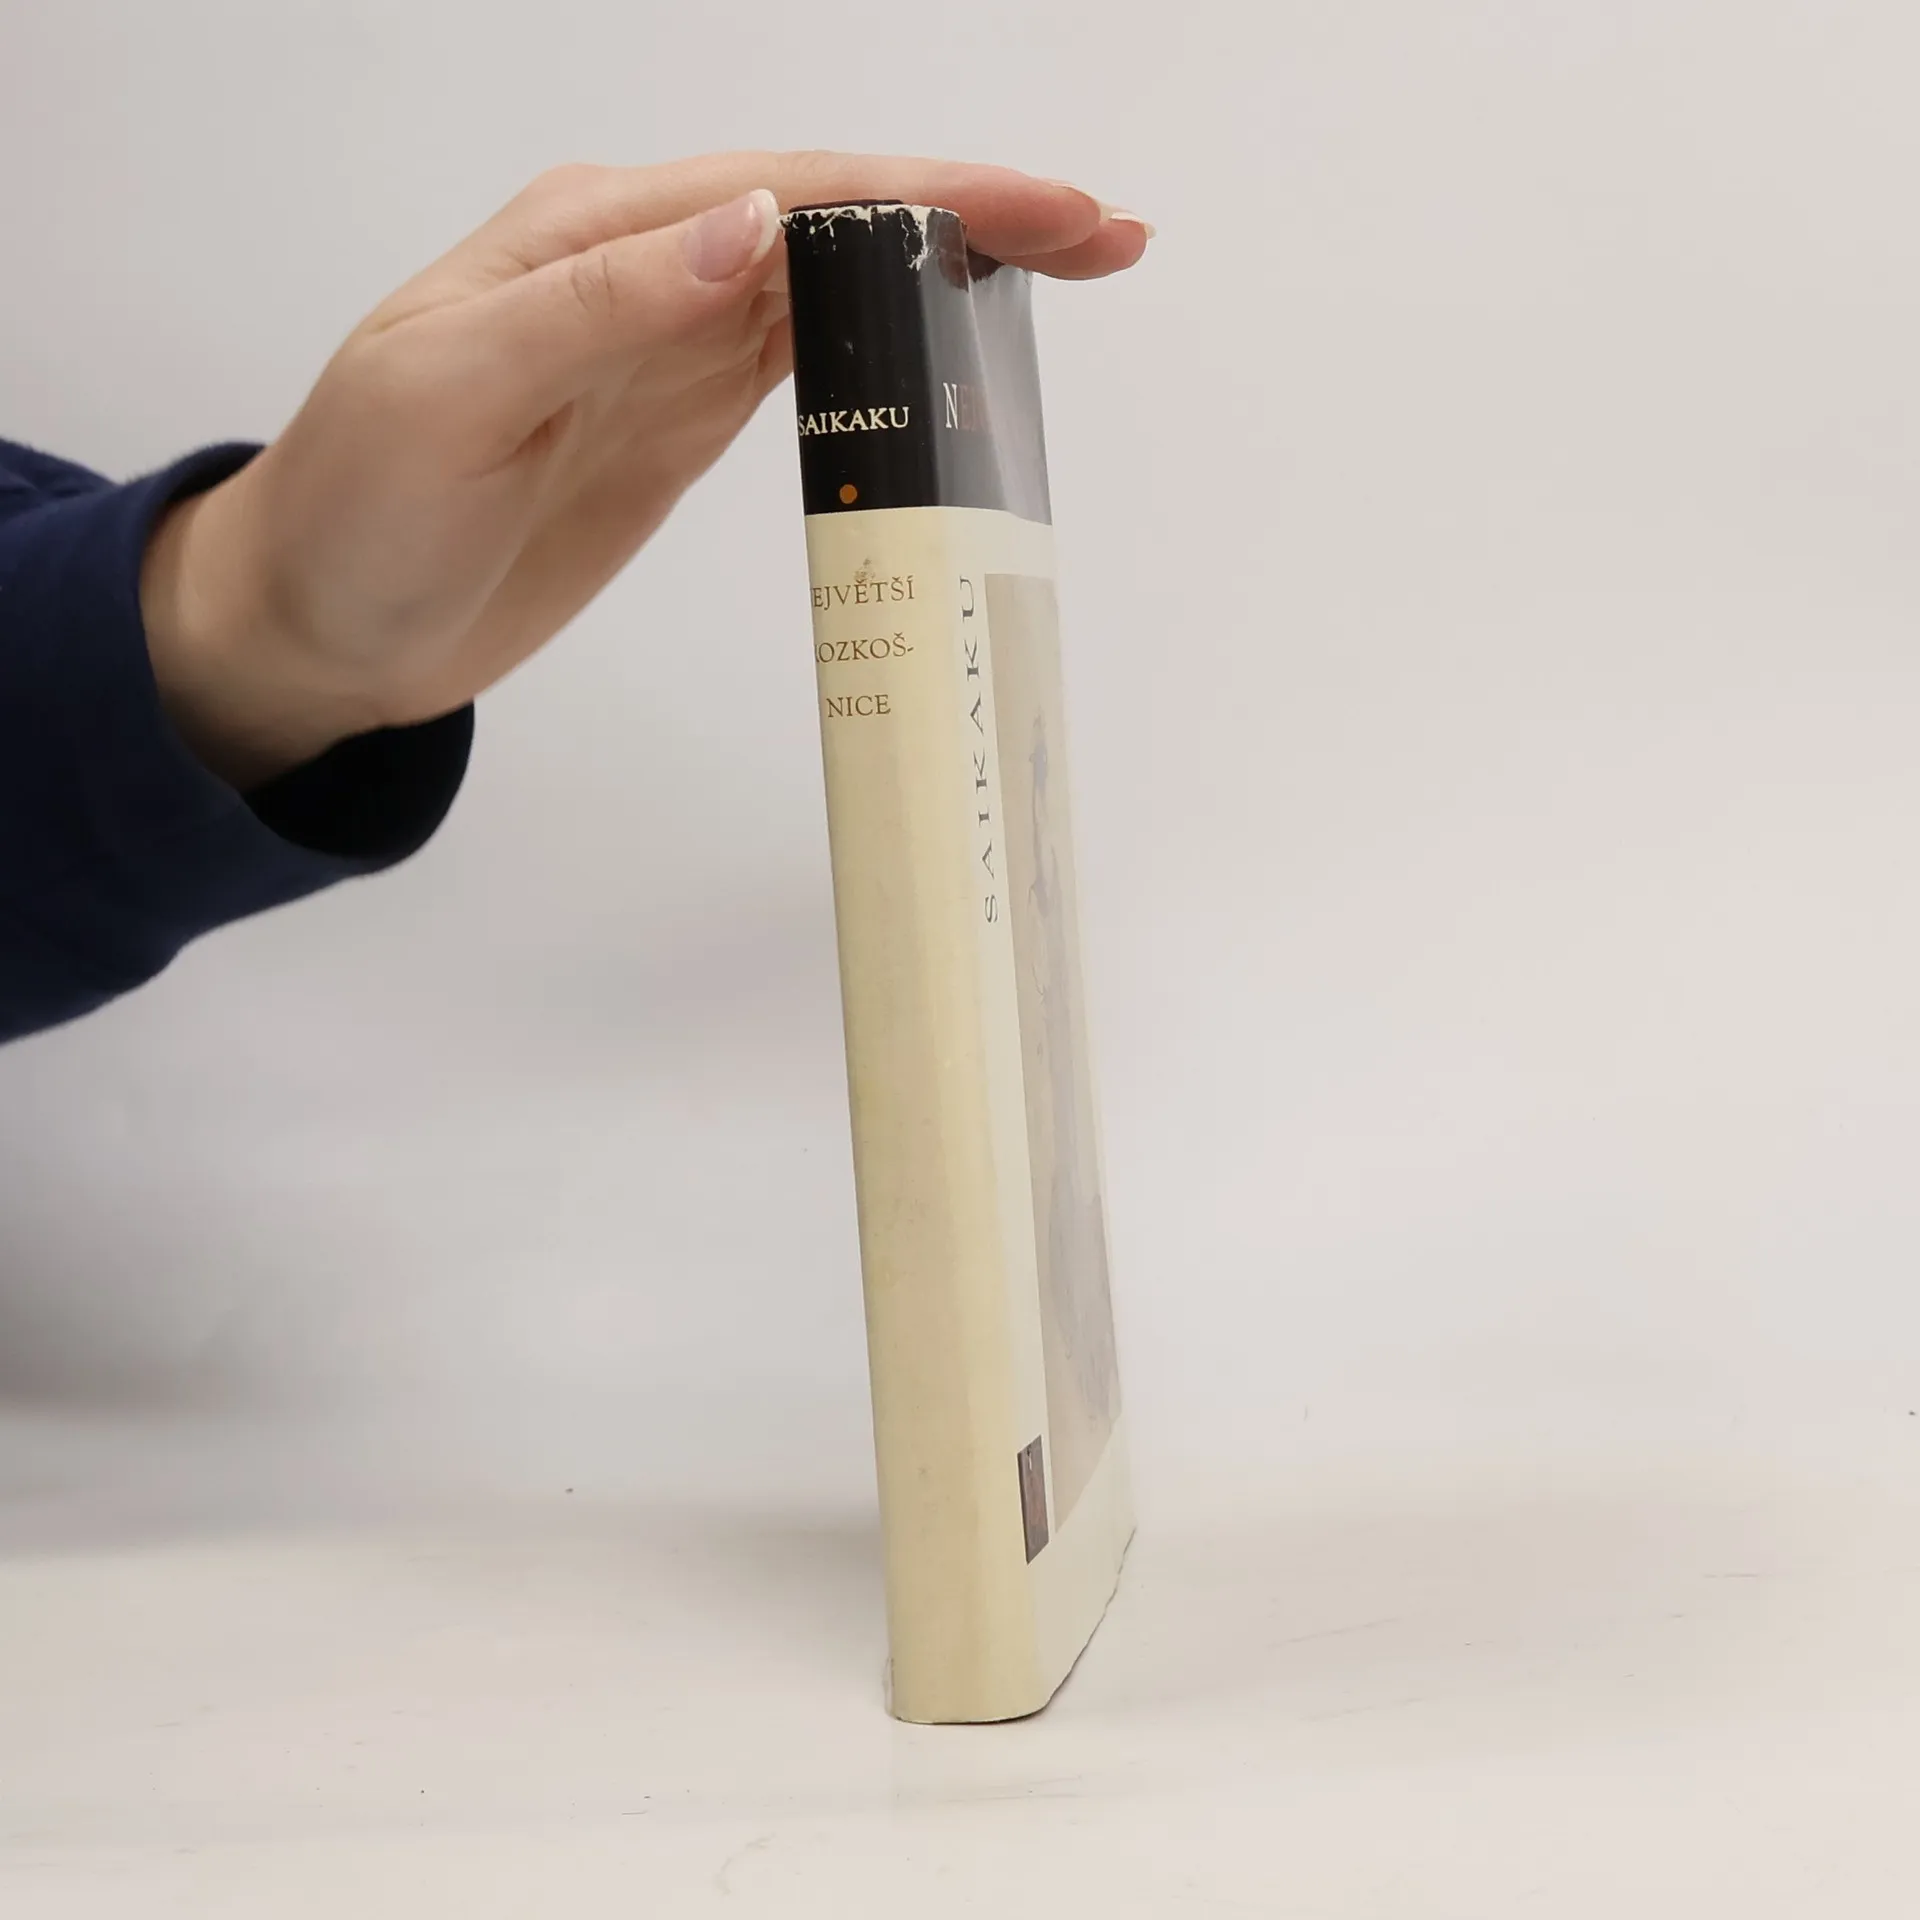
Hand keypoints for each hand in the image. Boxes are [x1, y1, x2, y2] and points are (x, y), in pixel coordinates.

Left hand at [140, 151, 1149, 786]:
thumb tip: (752, 228)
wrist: (322, 624)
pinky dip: (888, 355)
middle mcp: (643, 270)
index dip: (931, 195)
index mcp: (594, 234)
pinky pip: (804, 372)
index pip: (793, 190)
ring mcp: (667, 349)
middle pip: (839, 222)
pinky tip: (949, 355)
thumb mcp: (454, 393)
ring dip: (945, 280)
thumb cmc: (360, 508)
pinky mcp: (678, 424)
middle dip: (973, 221)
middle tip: (1108, 242)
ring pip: (834, 288)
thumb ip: (600, 307)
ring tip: (1060, 281)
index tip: (1052, 215)